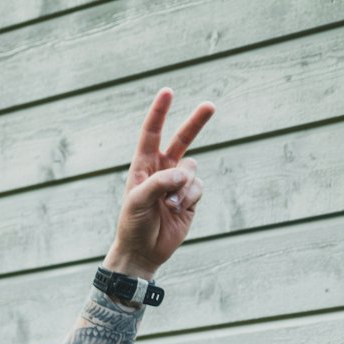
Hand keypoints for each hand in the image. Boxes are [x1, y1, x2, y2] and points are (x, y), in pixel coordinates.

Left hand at [104, 87, 214, 278]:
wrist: (143, 251)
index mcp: (143, 165)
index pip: (152, 133)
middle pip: (182, 140)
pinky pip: (198, 186)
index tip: (168, 92)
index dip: (160, 113)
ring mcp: (178, 183)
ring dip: (183, 186)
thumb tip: (184, 172)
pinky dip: (190, 197)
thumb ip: (159, 182)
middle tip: (210, 106)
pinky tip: (178, 210)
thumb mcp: (138, 201)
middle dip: (196, 123)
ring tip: (169, 204)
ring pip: (192, 169)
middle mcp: (162, 169)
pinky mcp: (190, 197)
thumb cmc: (133, 224)